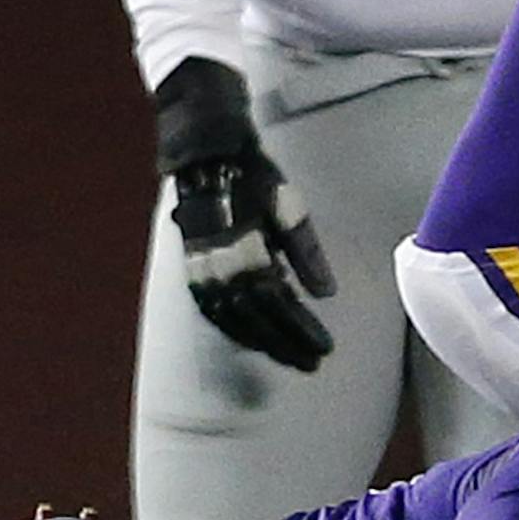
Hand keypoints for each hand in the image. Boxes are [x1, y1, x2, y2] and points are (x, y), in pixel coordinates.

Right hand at [154, 57, 336, 371]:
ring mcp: (201, 272)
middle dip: (286, 344)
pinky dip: (233, 329)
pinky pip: (212, 310)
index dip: (302, 330)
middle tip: (311, 363)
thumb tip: (326, 295)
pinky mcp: (191, 270)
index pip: (280, 306)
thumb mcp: (289, 209)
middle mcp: (219, 270)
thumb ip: (307, 254)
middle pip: (257, 321)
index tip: (325, 348)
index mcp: (246, 254)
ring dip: (262, 343)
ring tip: (289, 356)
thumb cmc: (253, 178)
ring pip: (233, 321)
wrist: (206, 156)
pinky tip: (251, 338)